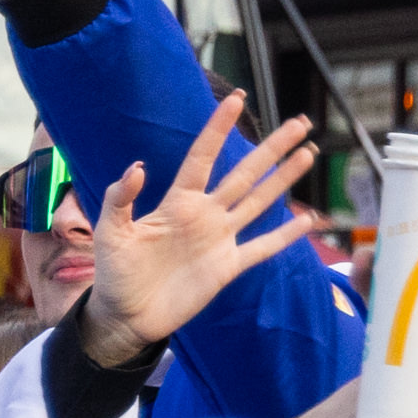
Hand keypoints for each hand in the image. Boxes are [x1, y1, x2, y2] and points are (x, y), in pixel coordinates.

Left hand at [71, 96, 326, 357]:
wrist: (125, 318)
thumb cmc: (114, 275)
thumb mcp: (109, 235)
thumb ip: (120, 200)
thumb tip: (137, 167)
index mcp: (177, 203)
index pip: (202, 158)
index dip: (218, 130)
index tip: (236, 100)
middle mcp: (204, 215)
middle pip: (245, 174)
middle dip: (272, 149)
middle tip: (300, 123)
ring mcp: (219, 239)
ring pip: (259, 202)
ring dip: (284, 179)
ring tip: (308, 153)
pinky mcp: (227, 267)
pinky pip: (262, 247)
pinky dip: (285, 235)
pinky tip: (308, 219)